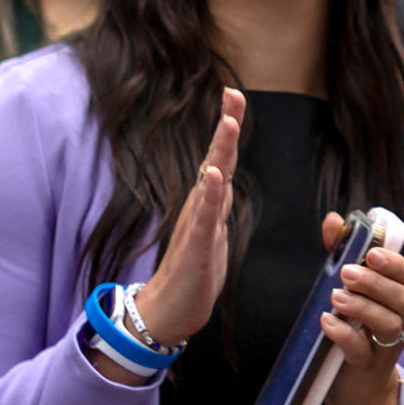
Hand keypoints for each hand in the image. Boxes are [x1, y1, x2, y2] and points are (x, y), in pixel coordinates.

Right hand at [124, 91, 245, 349]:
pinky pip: (203, 217)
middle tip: (232, 94)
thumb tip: (222, 177)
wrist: (170, 310)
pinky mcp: (195, 247)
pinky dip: (208, 195)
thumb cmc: (192, 271)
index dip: (228, 128)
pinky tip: (211, 176)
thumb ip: (216, 203)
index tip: (233, 96)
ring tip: (228, 123)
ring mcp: (196, 224)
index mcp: (207, 202)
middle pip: (215, 159)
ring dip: (220, 151)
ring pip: (210, 181)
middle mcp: (199, 206)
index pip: (220, 158)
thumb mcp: (211, 230)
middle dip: (226, 126)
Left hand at [317, 211, 403, 404]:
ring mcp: (387, 347)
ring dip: (363, 308)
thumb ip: (341, 253)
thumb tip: (333, 219)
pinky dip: (346, 335)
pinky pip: (362, 351)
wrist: (358, 388)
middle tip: (347, 272)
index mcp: (400, 299)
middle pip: (402, 299)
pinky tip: (328, 322)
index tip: (371, 253)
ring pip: (388, 324)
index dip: (394, 263)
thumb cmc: (354, 328)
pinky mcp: (367, 368)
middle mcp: (401, 322)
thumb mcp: (349, 289)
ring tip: (337, 297)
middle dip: (376, 283)